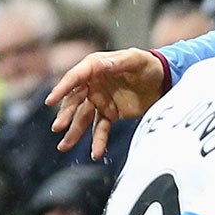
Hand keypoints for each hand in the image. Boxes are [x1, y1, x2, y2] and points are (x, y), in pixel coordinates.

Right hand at [50, 47, 168, 158]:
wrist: (164, 80)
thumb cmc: (149, 65)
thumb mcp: (136, 59)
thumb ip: (120, 62)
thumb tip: (103, 65)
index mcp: (95, 67)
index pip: (75, 78)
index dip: (62, 88)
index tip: (51, 100)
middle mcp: (92, 84)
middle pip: (75, 100)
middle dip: (66, 114)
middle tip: (58, 127)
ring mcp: (100, 100)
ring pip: (83, 118)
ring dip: (74, 132)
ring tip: (64, 147)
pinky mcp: (109, 114)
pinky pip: (100, 129)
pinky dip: (98, 141)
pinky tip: (95, 154)